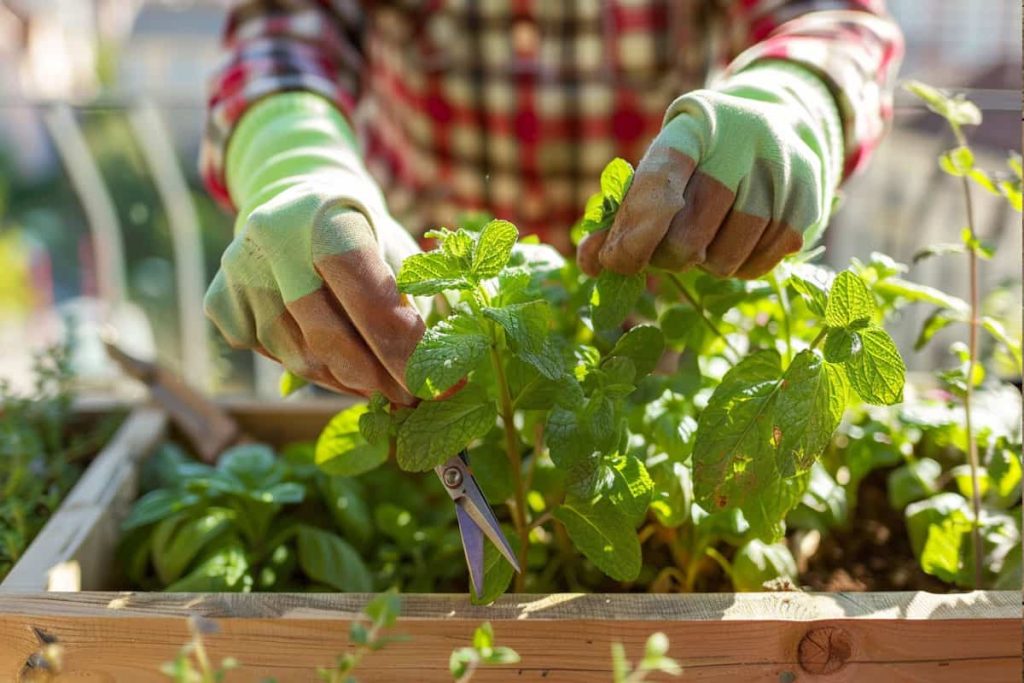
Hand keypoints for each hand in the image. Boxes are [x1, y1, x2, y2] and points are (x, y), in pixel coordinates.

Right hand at [205, 180, 424, 403]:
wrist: (299, 201)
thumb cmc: (365, 236)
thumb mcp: (398, 255)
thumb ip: (413, 312)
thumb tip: (440, 384)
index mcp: (330, 218)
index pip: (371, 303)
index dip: (404, 354)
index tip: (434, 389)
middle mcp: (274, 239)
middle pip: (328, 337)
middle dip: (375, 378)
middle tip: (409, 399)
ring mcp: (239, 271)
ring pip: (297, 358)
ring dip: (344, 381)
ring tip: (378, 384)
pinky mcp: (219, 299)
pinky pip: (270, 357)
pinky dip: (307, 370)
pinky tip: (334, 363)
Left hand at [579, 63, 841, 279]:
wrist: (785, 117)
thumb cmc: (704, 153)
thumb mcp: (664, 162)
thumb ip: (624, 211)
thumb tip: (590, 264)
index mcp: (694, 125)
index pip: (656, 185)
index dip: (631, 234)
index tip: (613, 263)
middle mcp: (742, 141)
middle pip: (687, 236)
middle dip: (665, 257)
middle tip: (663, 250)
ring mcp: (781, 172)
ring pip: (722, 261)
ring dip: (703, 265)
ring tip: (705, 238)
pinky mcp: (807, 202)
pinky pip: (756, 267)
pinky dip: (736, 269)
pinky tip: (734, 243)